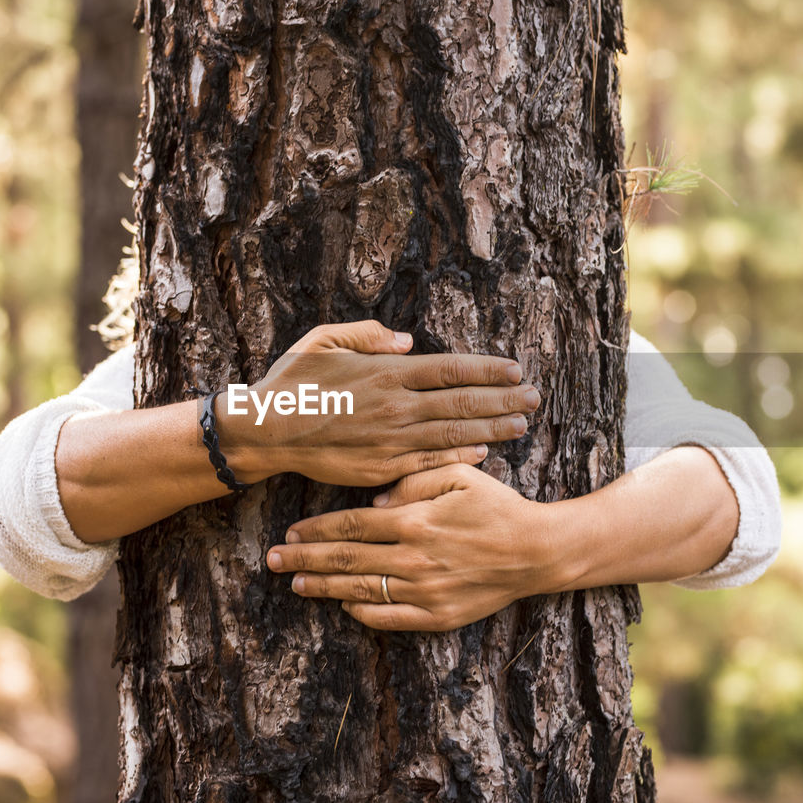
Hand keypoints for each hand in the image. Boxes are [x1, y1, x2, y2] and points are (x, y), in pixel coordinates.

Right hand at [219, 321, 539, 486]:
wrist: (267, 431)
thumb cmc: (293, 382)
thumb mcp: (324, 340)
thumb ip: (368, 335)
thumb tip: (408, 341)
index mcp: (386, 372)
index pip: (451, 369)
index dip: (488, 370)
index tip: (516, 369)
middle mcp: (396, 406)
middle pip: (463, 402)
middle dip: (503, 399)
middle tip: (535, 397)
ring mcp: (392, 439)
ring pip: (454, 433)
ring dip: (492, 428)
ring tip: (521, 423)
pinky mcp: (383, 467)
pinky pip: (431, 462)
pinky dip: (460, 457)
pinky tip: (485, 453)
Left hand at [265, 464, 555, 630]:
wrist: (536, 551)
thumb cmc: (496, 506)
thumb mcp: (458, 475)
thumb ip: (413, 481)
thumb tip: (376, 501)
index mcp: (414, 521)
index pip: (351, 526)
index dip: (316, 531)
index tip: (290, 532)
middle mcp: (413, 559)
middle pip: (345, 560)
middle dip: (303, 559)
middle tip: (272, 559)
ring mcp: (424, 591)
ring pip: (361, 591)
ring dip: (323, 588)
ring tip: (295, 583)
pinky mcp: (438, 617)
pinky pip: (389, 618)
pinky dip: (362, 612)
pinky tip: (343, 605)